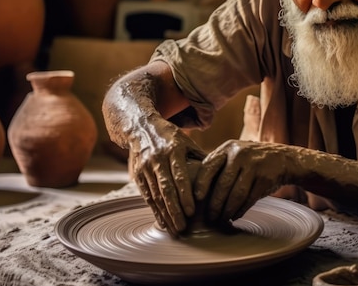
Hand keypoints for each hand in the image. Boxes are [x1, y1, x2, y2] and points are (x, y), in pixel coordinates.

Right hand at [129, 119, 207, 236]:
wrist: (140, 127)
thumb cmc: (170, 137)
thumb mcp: (187, 141)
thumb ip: (200, 157)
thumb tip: (220, 173)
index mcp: (173, 150)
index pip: (179, 176)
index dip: (185, 195)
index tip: (191, 212)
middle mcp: (157, 159)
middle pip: (166, 189)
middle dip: (174, 211)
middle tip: (183, 228)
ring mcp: (145, 167)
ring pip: (155, 195)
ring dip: (164, 215)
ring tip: (174, 230)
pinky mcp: (137, 175)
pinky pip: (147, 196)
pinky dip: (155, 210)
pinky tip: (162, 222)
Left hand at [194, 140, 299, 223]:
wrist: (284, 158)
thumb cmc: (251, 161)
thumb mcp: (235, 155)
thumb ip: (219, 167)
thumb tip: (195, 193)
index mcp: (228, 148)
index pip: (208, 167)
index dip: (200, 185)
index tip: (196, 200)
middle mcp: (240, 154)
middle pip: (222, 185)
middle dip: (214, 205)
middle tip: (210, 218)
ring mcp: (254, 165)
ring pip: (236, 195)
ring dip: (227, 211)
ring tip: (222, 220)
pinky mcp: (265, 178)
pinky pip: (249, 199)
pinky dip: (240, 210)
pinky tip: (235, 216)